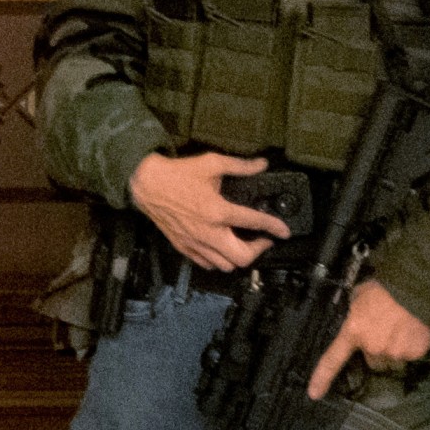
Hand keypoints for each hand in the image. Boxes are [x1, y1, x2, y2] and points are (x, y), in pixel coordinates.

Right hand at [129, 148, 292, 271]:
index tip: (284, 232)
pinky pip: (206, 264)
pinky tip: (220, 248)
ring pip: (225, 265)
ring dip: (238, 257)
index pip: (255, 223)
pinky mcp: (183, 246)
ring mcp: (195, 242)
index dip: (275, 227)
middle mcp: (208, 232)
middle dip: (258, 251)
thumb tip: (261, 165)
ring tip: (241, 245)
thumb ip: (239, 166)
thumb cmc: (177, 173)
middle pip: (242, 258)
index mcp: (218, 211)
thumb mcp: (211, 163)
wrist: (145, 183)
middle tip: (262, 240)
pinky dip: (217, 260)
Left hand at [306, 279, 429, 399]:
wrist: (415, 288)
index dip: (322, 378)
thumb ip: (353, 315)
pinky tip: (412, 331)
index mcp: (353, 332)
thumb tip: (351, 320)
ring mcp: (395, 351)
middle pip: (373, 361)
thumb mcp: (357, 297)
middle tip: (384, 332)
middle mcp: (372, 346)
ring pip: (393, 360)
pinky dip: (412, 347)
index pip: (332, 359)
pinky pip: (411, 356)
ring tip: (400, 330)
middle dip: (377, 352)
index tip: (314, 394)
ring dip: (395, 351)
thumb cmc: (382, 288)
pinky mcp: (415, 352)